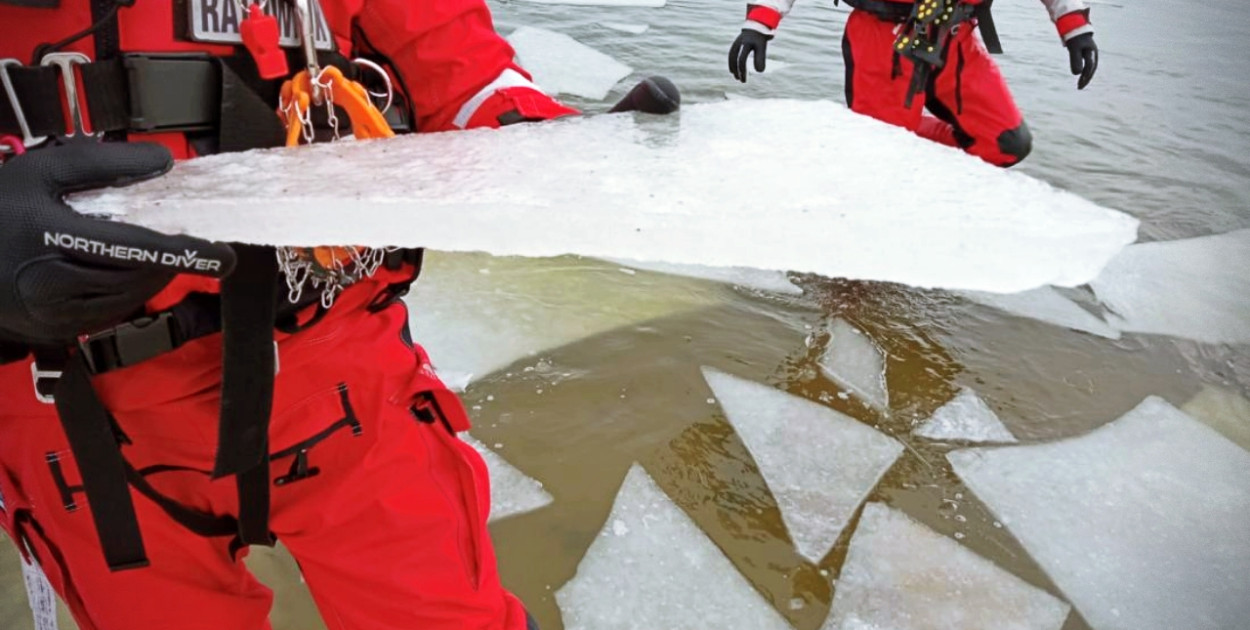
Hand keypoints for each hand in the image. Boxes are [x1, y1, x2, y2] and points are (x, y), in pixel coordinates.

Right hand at [0, 142, 235, 344]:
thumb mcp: (42, 170)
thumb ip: (103, 163)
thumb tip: (162, 162)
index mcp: (52, 235)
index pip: (136, 247)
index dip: (185, 253)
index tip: (223, 257)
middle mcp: (54, 281)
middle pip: (138, 274)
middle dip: (167, 258)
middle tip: (183, 240)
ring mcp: (54, 312)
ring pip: (129, 296)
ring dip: (150, 275)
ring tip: (149, 251)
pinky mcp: (57, 328)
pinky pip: (110, 312)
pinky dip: (126, 291)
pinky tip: (119, 271)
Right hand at [729, 28, 771, 82]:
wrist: (756, 26)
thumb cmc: (760, 39)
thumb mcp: (762, 47)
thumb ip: (760, 59)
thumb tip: (759, 72)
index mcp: (747, 43)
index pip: (742, 59)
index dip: (743, 70)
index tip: (745, 79)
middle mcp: (739, 43)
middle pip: (735, 59)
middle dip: (737, 71)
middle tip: (740, 80)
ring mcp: (736, 43)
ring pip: (731, 57)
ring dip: (733, 67)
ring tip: (736, 76)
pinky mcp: (735, 44)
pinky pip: (731, 55)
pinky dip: (731, 63)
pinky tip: (733, 69)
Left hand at [1065, 32, 1097, 89]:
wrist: (1076, 28)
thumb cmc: (1075, 38)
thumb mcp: (1074, 49)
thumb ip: (1075, 60)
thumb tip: (1077, 74)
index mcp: (1091, 52)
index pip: (1089, 66)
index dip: (1085, 75)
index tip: (1080, 83)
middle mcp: (1093, 54)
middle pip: (1091, 69)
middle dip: (1086, 79)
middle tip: (1079, 87)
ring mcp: (1092, 55)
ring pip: (1090, 69)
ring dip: (1085, 77)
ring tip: (1079, 85)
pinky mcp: (1088, 56)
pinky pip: (1087, 66)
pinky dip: (1084, 73)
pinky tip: (1080, 78)